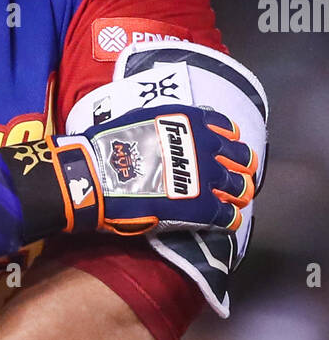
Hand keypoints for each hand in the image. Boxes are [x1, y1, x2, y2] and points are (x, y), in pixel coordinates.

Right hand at [57, 104, 256, 235]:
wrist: (98, 176)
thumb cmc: (112, 146)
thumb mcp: (143, 119)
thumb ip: (167, 125)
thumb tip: (173, 132)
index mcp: (193, 123)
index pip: (226, 129)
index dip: (229, 141)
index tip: (227, 147)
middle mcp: (207, 147)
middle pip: (241, 158)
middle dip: (241, 167)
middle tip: (237, 176)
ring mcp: (207, 178)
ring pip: (240, 187)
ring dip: (239, 193)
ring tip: (236, 200)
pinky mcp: (203, 208)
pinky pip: (228, 215)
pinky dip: (230, 218)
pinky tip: (227, 220)